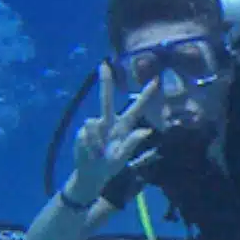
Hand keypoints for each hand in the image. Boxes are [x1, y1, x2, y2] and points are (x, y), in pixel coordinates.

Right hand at [70, 62, 159, 199]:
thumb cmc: (111, 165)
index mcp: (124, 127)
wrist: (91, 174)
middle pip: (106, 100)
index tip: (156, 80)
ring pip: (93, 122)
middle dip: (105, 82)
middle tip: (103, 65)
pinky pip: (85, 134)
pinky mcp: (83, 132)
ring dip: (95, 140)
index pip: (137, 108)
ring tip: (98, 153)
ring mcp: (95, 126)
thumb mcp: (123, 157)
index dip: (146, 95)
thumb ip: (132, 144)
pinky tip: (90, 152)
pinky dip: (88, 144)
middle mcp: (109, 122)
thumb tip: (146, 131)